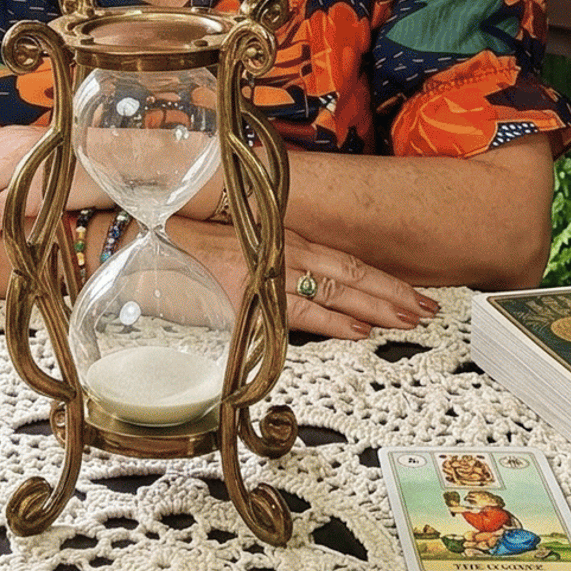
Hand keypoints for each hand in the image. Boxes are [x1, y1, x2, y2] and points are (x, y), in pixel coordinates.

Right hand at [171, 218, 436, 340]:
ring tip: (408, 320)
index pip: (347, 262)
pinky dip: (334, 321)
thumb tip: (310, 296)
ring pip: (337, 289)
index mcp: (286, 239)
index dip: (385, 280)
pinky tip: (360, 331)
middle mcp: (284, 250)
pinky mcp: (250, 293)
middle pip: (353, 274)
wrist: (143, 244)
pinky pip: (300, 310)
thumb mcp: (241, 256)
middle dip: (395, 294)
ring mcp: (269, 270)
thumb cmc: (189, 252)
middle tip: (428, 310)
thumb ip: (275, 271)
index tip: (415, 295)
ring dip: (377, 306)